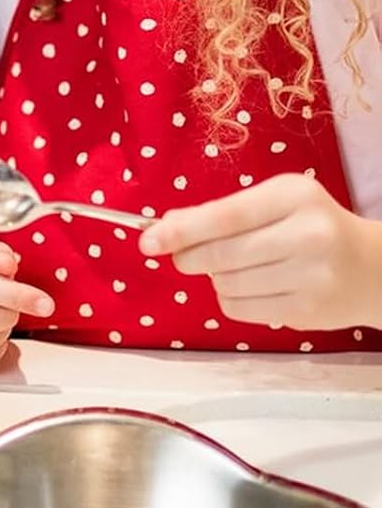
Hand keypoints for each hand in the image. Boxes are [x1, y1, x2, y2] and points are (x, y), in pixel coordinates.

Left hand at [139, 173, 381, 331]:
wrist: (371, 267)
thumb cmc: (309, 227)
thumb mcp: (273, 203)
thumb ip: (218, 213)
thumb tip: (163, 227)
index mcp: (295, 196)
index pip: (225, 217)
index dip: (181, 231)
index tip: (148, 241)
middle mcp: (308, 235)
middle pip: (219, 256)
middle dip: (190, 258)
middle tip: (187, 256)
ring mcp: (311, 276)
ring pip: (224, 285)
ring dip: (216, 279)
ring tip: (242, 267)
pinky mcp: (307, 311)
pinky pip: (238, 309)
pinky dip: (232, 299)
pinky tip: (255, 287)